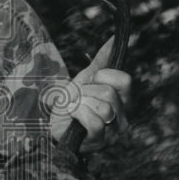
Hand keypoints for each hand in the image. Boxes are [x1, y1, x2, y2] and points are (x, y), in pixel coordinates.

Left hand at [50, 36, 131, 152]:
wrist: (53, 122)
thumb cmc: (73, 101)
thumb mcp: (86, 78)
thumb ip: (102, 60)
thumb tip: (114, 37)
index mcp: (123, 99)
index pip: (125, 80)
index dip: (102, 77)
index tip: (90, 82)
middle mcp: (124, 116)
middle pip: (110, 93)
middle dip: (86, 92)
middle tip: (79, 98)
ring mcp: (114, 131)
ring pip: (103, 108)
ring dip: (81, 104)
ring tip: (75, 109)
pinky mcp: (101, 141)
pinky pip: (95, 122)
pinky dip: (79, 115)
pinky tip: (74, 118)